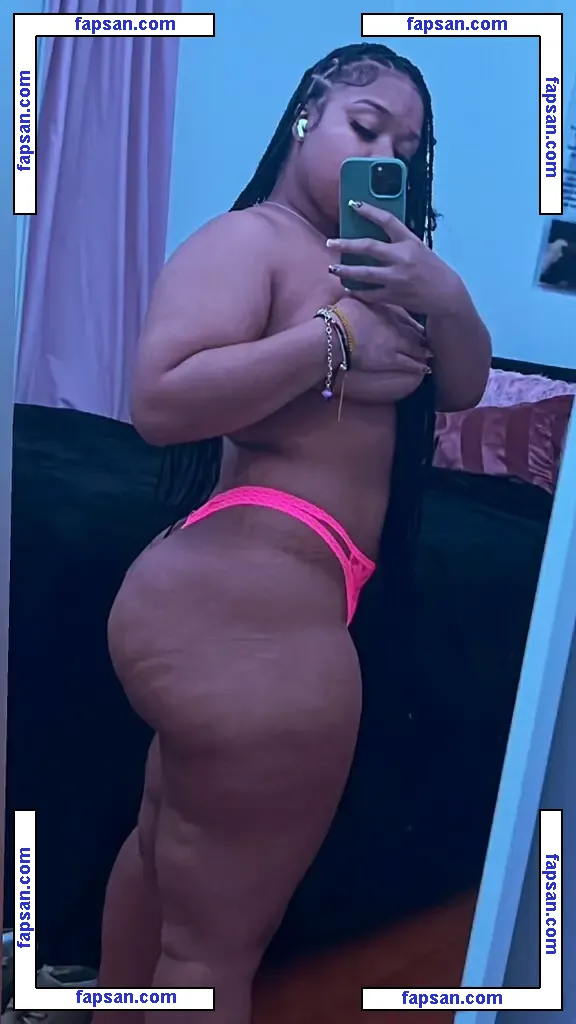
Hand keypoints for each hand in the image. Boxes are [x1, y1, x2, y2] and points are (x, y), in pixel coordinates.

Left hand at [326, 202, 463, 314]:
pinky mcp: (394, 296)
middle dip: (346, 244)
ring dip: (345, 270)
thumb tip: (373, 237)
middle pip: (369, 247)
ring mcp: (397, 278)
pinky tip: (348, 288)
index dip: (369, 210)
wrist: (446, 294)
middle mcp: (402, 257)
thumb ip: (399, 242)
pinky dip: (357, 291)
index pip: (387, 220)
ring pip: (365, 273)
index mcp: (410, 241)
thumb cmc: (431, 269)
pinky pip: (370, 294)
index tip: (353, 204)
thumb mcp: (418, 248)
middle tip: (330, 242)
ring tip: (332, 268)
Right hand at [331, 295, 431, 403]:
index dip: (413, 322)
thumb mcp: (354, 299)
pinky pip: (408, 364)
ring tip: (430, 353)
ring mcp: (395, 344)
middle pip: (413, 332)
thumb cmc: (342, 315)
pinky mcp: (390, 360)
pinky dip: (418, 367)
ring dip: (423, 350)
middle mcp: (395, 327)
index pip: (405, 317)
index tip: (419, 324)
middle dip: (422, 336)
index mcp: (387, 311)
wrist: (338, 333)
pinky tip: (426, 369)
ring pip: (414, 348)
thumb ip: (361, 295)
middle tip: (428, 338)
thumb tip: (355, 287)